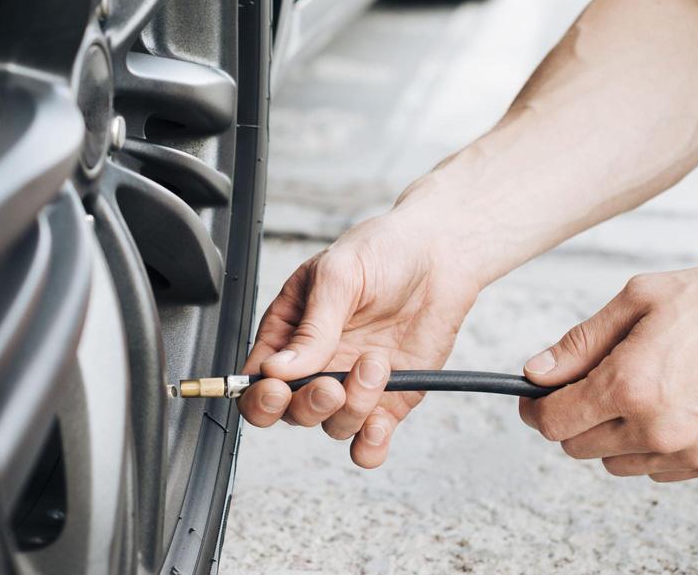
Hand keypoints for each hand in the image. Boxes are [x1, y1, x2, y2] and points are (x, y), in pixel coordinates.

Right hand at [239, 202, 481, 467]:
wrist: (441, 256)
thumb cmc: (384, 251)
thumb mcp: (339, 275)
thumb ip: (311, 327)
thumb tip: (277, 369)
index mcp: (290, 331)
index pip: (256, 379)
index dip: (259, 395)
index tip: (278, 388)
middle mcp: (317, 363)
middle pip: (290, 412)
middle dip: (309, 404)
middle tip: (332, 384)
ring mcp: (352, 384)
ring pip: (331, 426)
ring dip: (352, 408)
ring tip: (376, 364)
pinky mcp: (389, 400)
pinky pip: (369, 442)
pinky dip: (370, 446)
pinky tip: (379, 425)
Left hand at [518, 263, 697, 480]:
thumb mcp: (639, 299)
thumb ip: (581, 342)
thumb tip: (537, 371)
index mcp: (629, 384)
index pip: (553, 420)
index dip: (535, 406)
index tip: (536, 395)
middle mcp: (656, 427)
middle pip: (577, 446)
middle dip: (573, 415)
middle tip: (591, 382)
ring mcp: (688, 451)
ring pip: (615, 463)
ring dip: (610, 434)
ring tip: (638, 389)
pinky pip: (657, 470)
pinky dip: (649, 446)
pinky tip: (668, 406)